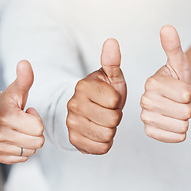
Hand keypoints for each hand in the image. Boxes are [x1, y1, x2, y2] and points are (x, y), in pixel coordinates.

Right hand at [0, 60, 44, 163]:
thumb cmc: (7, 102)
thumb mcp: (16, 90)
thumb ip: (24, 78)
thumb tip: (24, 63)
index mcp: (6, 116)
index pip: (39, 128)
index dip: (36, 119)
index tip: (25, 112)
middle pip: (38, 142)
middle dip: (34, 131)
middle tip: (22, 122)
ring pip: (32, 151)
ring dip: (28, 141)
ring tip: (17, 129)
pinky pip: (23, 158)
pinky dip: (21, 149)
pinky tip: (13, 138)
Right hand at [66, 38, 126, 154]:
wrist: (88, 111)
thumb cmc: (104, 92)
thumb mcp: (111, 76)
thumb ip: (112, 61)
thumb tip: (112, 41)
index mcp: (83, 86)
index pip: (114, 102)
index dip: (118, 102)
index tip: (111, 99)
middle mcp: (73, 105)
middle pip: (112, 120)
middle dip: (115, 117)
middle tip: (108, 112)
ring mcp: (72, 123)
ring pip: (107, 135)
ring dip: (111, 130)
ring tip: (104, 121)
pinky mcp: (74, 140)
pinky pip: (101, 148)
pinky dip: (105, 142)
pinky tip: (100, 132)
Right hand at [140, 25, 190, 142]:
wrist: (175, 96)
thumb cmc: (179, 78)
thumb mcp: (180, 62)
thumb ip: (173, 46)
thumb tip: (167, 27)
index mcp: (151, 82)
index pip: (184, 95)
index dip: (190, 93)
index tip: (185, 90)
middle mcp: (144, 100)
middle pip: (183, 112)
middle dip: (189, 108)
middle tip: (183, 103)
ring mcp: (145, 116)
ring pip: (180, 126)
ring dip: (186, 120)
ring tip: (180, 112)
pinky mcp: (149, 131)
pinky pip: (174, 137)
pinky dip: (180, 133)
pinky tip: (177, 123)